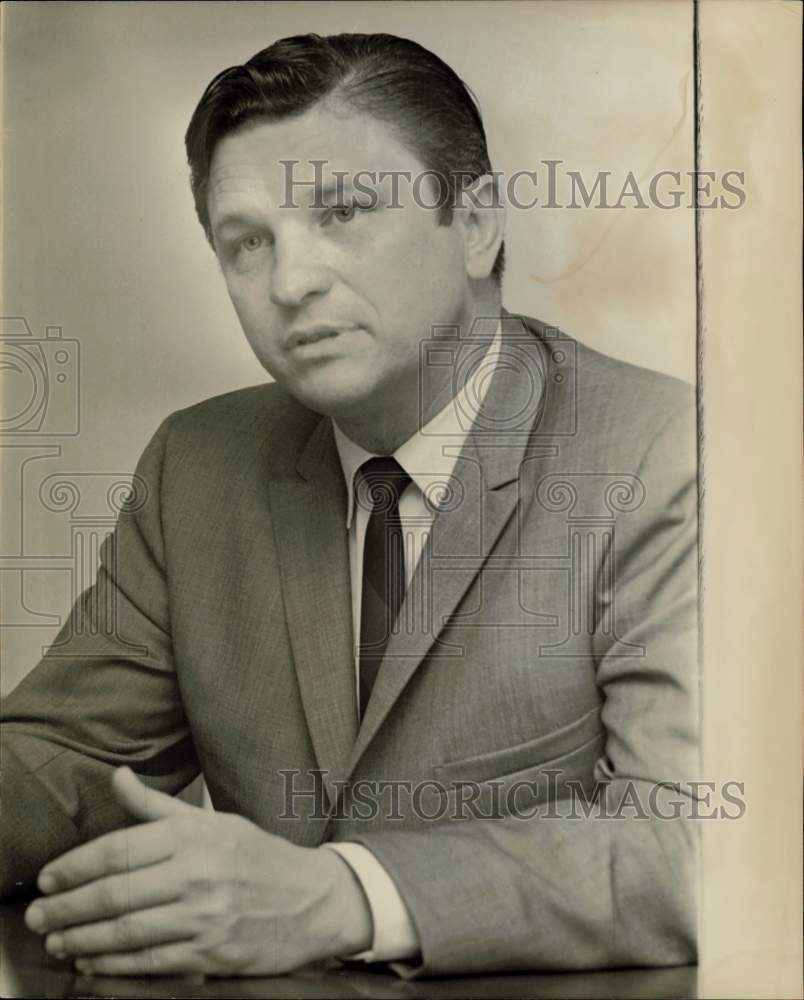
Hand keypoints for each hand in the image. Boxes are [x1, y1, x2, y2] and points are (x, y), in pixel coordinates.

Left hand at [24, 767, 372, 975]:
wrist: (313, 900)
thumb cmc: (259, 856)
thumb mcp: (213, 821)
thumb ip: (158, 806)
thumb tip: (117, 777)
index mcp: (196, 836)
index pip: (121, 849)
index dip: (76, 865)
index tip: (48, 878)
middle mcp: (198, 874)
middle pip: (116, 892)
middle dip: (68, 906)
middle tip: (39, 914)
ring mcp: (205, 917)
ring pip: (127, 931)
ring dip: (82, 940)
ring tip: (56, 940)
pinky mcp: (211, 954)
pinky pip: (151, 962)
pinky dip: (114, 965)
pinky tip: (92, 963)